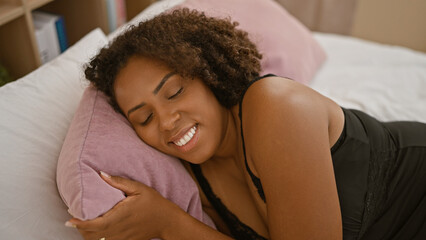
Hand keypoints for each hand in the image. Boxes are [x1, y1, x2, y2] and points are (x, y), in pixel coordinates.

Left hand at [66, 171, 183, 239]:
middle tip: (73, 218)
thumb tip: (101, 174)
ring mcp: (121, 238)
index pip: (94, 224)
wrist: (167, 221)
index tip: (69, 218)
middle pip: (92, 235)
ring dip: (87, 234)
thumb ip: (118, 182)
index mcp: (120, 216)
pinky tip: (95, 231)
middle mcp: (119, 230)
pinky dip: (97, 238)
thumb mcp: (138, 188)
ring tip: (82, 224)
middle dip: (80, 228)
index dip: (79, 223)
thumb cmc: (154, 203)